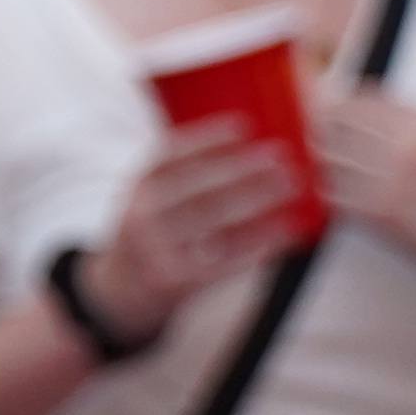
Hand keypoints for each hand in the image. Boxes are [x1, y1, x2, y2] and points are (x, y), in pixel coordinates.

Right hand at [80, 124, 309, 340]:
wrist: (122, 289)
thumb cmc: (156, 230)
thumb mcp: (154, 196)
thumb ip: (188, 173)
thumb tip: (252, 146)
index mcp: (138, 186)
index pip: (170, 155)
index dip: (207, 138)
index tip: (244, 125)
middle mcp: (142, 215)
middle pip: (199, 185)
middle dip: (244, 168)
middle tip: (281, 156)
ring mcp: (158, 249)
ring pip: (216, 219)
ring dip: (259, 200)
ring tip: (292, 185)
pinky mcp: (178, 281)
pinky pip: (228, 258)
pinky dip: (261, 243)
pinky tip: (287, 230)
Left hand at [311, 91, 415, 317]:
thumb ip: (411, 126)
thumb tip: (365, 113)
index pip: (360, 98)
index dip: (341, 107)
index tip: (334, 116)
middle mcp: (405, 146)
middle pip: (334, 124)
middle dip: (326, 133)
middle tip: (325, 145)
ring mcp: (390, 180)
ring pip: (328, 160)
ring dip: (326, 165)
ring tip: (337, 172)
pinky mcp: (381, 214)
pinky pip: (333, 196)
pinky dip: (332, 196)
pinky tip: (343, 199)